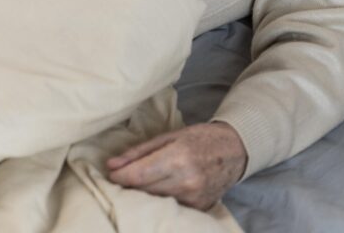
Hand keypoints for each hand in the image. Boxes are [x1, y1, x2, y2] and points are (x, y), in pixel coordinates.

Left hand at [106, 122, 246, 210]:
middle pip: (145, 191)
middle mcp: (186, 181)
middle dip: (128, 185)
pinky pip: (171, 206)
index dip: (120, 177)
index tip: (110, 174)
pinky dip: (160, 198)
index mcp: (177, 158)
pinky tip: (157, 188)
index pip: (140, 175)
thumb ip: (138, 152)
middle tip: (120, 176)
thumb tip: (112, 164)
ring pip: (156, 201)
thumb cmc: (198, 138)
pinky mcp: (200, 208)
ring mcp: (194, 198)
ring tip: (137, 181)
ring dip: (142, 193)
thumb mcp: (168, 136)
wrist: (234, 150)